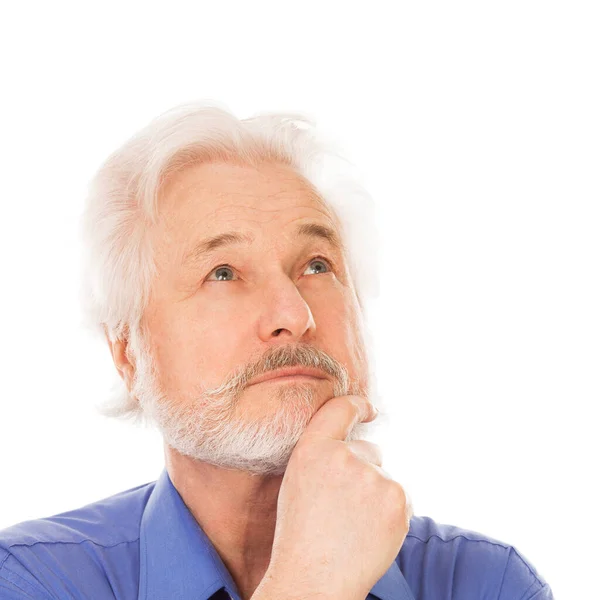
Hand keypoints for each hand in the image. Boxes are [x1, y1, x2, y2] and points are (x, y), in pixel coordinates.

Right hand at [255, 395, 411, 599]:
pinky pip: (399, 496)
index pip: (340, 409)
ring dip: (375, 493)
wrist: (315, 581)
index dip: (357, 405)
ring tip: (353, 525)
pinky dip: (390, 512)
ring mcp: (373, 477)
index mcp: (312, 449)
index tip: (367, 409)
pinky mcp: (397, 499)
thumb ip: (324, 453)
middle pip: (368, 450)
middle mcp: (344, 456)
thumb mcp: (297, 481)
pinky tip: (369, 532)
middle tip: (342, 506)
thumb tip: (360, 442)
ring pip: (384, 476)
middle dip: (362, 470)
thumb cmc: (301, 534)